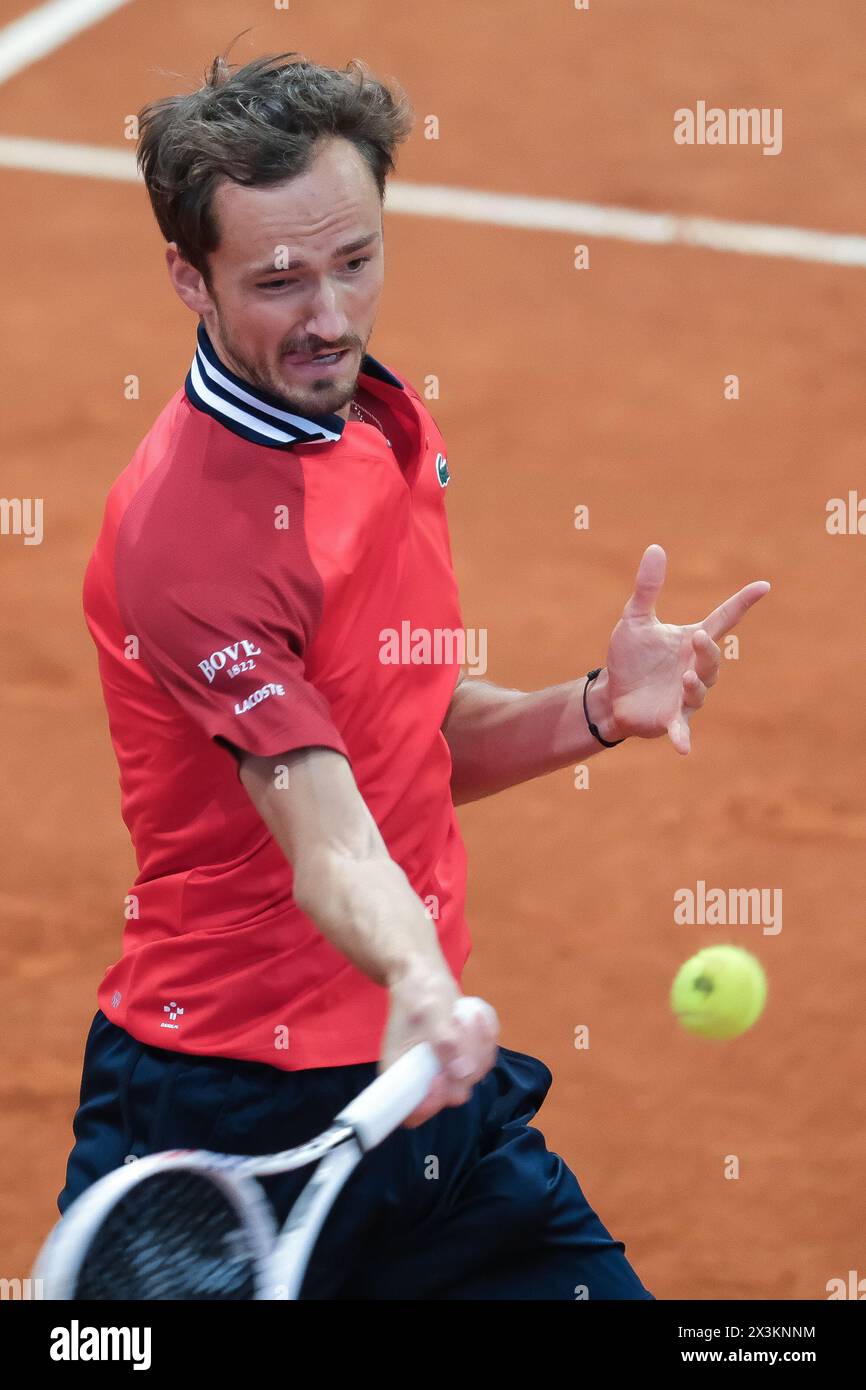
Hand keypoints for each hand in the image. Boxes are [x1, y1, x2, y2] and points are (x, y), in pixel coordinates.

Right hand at [380, 959, 498, 1127]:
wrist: (424, 978)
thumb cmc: (418, 992)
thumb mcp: (429, 1010)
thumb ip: (443, 1041)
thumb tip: (461, 1073)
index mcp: (399, 1073)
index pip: (413, 1113)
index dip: (430, 1103)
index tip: (441, 1075)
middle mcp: (421, 1079)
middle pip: (452, 1094)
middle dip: (464, 1061)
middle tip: (459, 1025)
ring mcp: (443, 1072)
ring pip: (472, 1077)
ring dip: (477, 1046)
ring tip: (467, 1015)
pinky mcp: (461, 1063)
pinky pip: (483, 1062)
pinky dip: (485, 1040)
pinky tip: (476, 1017)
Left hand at [598, 544, 769, 754]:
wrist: (611, 694)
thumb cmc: (630, 657)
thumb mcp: (635, 619)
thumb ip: (648, 588)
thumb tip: (655, 548)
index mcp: (691, 642)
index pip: (724, 620)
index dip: (742, 603)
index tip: (763, 586)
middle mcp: (695, 669)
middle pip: (713, 659)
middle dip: (708, 651)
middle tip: (698, 638)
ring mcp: (685, 697)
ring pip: (701, 691)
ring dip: (695, 685)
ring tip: (685, 677)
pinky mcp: (670, 720)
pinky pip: (682, 730)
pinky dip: (683, 738)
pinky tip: (683, 748)